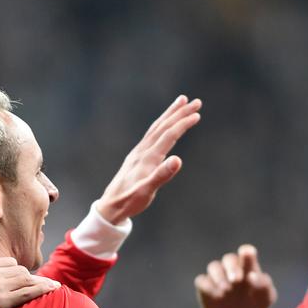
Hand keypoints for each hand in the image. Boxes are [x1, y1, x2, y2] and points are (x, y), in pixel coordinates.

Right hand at [0, 256, 58, 307]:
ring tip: (53, 286)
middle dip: (30, 278)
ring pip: (27, 279)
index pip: (9, 263)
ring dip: (40, 283)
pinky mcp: (1, 301)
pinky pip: (27, 292)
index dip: (17, 272)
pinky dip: (42, 289)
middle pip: (20, 271)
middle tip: (38, 285)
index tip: (23, 278)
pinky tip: (52, 289)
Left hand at [95, 95, 202, 223]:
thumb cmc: (129, 201)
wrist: (110, 206)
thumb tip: (178, 160)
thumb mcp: (146, 192)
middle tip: (196, 102)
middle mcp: (142, 151)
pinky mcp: (137, 156)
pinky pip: (152, 134)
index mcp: (147, 158)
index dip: (183, 124)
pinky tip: (166, 125)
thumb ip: (161, 175)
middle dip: (180, 113)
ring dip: (170, 114)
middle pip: (163, 126)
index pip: (168, 136)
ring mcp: (139, 152)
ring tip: (181, 102)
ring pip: (157, 127)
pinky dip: (162, 125)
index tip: (197, 115)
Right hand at [195, 244, 276, 307]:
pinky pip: (202, 281)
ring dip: (219, 276)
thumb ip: (264, 285)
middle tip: (236, 280)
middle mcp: (231, 269)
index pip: (247, 253)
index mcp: (248, 267)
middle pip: (229, 259)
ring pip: (214, 267)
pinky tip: (216, 295)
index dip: (247, 253)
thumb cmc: (256, 307)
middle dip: (232, 267)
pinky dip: (207, 286)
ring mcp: (217, 278)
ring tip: (225, 290)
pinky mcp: (205, 289)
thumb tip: (253, 275)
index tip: (248, 255)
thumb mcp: (266, 298)